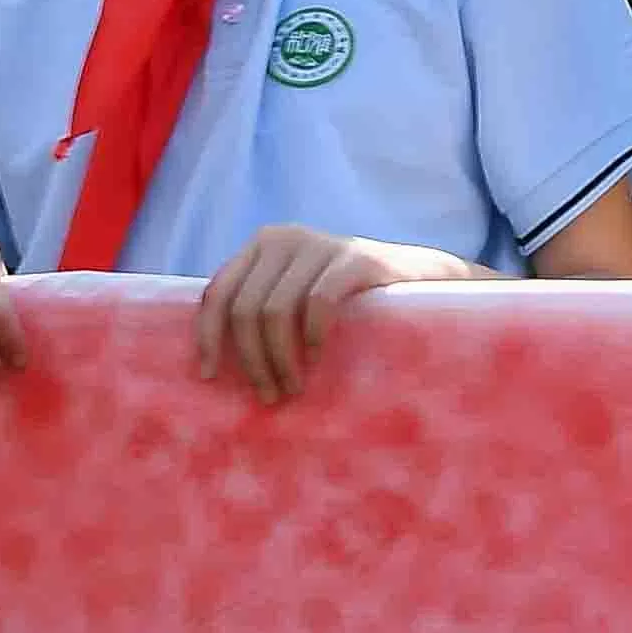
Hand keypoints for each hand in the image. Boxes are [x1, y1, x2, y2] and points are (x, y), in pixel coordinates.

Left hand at [190, 225, 474, 399]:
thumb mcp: (299, 295)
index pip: (217, 292)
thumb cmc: (353, 300)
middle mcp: (284, 237)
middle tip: (270, 395)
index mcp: (262, 246)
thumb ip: (263, 308)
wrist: (423, 278)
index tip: (210, 377)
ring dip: (280, 360)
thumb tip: (212, 361)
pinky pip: (318, 303)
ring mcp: (321, 243)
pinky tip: (318, 357)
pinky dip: (312, 336)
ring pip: (274, 311)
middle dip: (252, 360)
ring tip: (293, 389)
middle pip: (245, 309)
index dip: (208, 336)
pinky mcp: (356, 257)